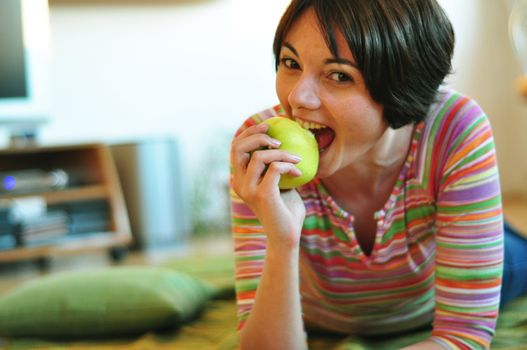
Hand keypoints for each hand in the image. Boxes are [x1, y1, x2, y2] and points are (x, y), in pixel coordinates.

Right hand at [231, 123, 305, 245]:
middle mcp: (239, 183)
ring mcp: (249, 189)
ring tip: (296, 159)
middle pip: (238, 147)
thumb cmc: (286, 210)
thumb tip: (285, 140)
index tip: (267, 126)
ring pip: (259, 156)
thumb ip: (275, 166)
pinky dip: (288, 166)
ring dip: (282, 153)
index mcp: (240, 179)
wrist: (288, 235)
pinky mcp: (262, 194)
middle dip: (256, 134)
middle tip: (276, 136)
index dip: (248, 132)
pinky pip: (275, 168)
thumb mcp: (280, 182)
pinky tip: (298, 173)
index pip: (235, 148)